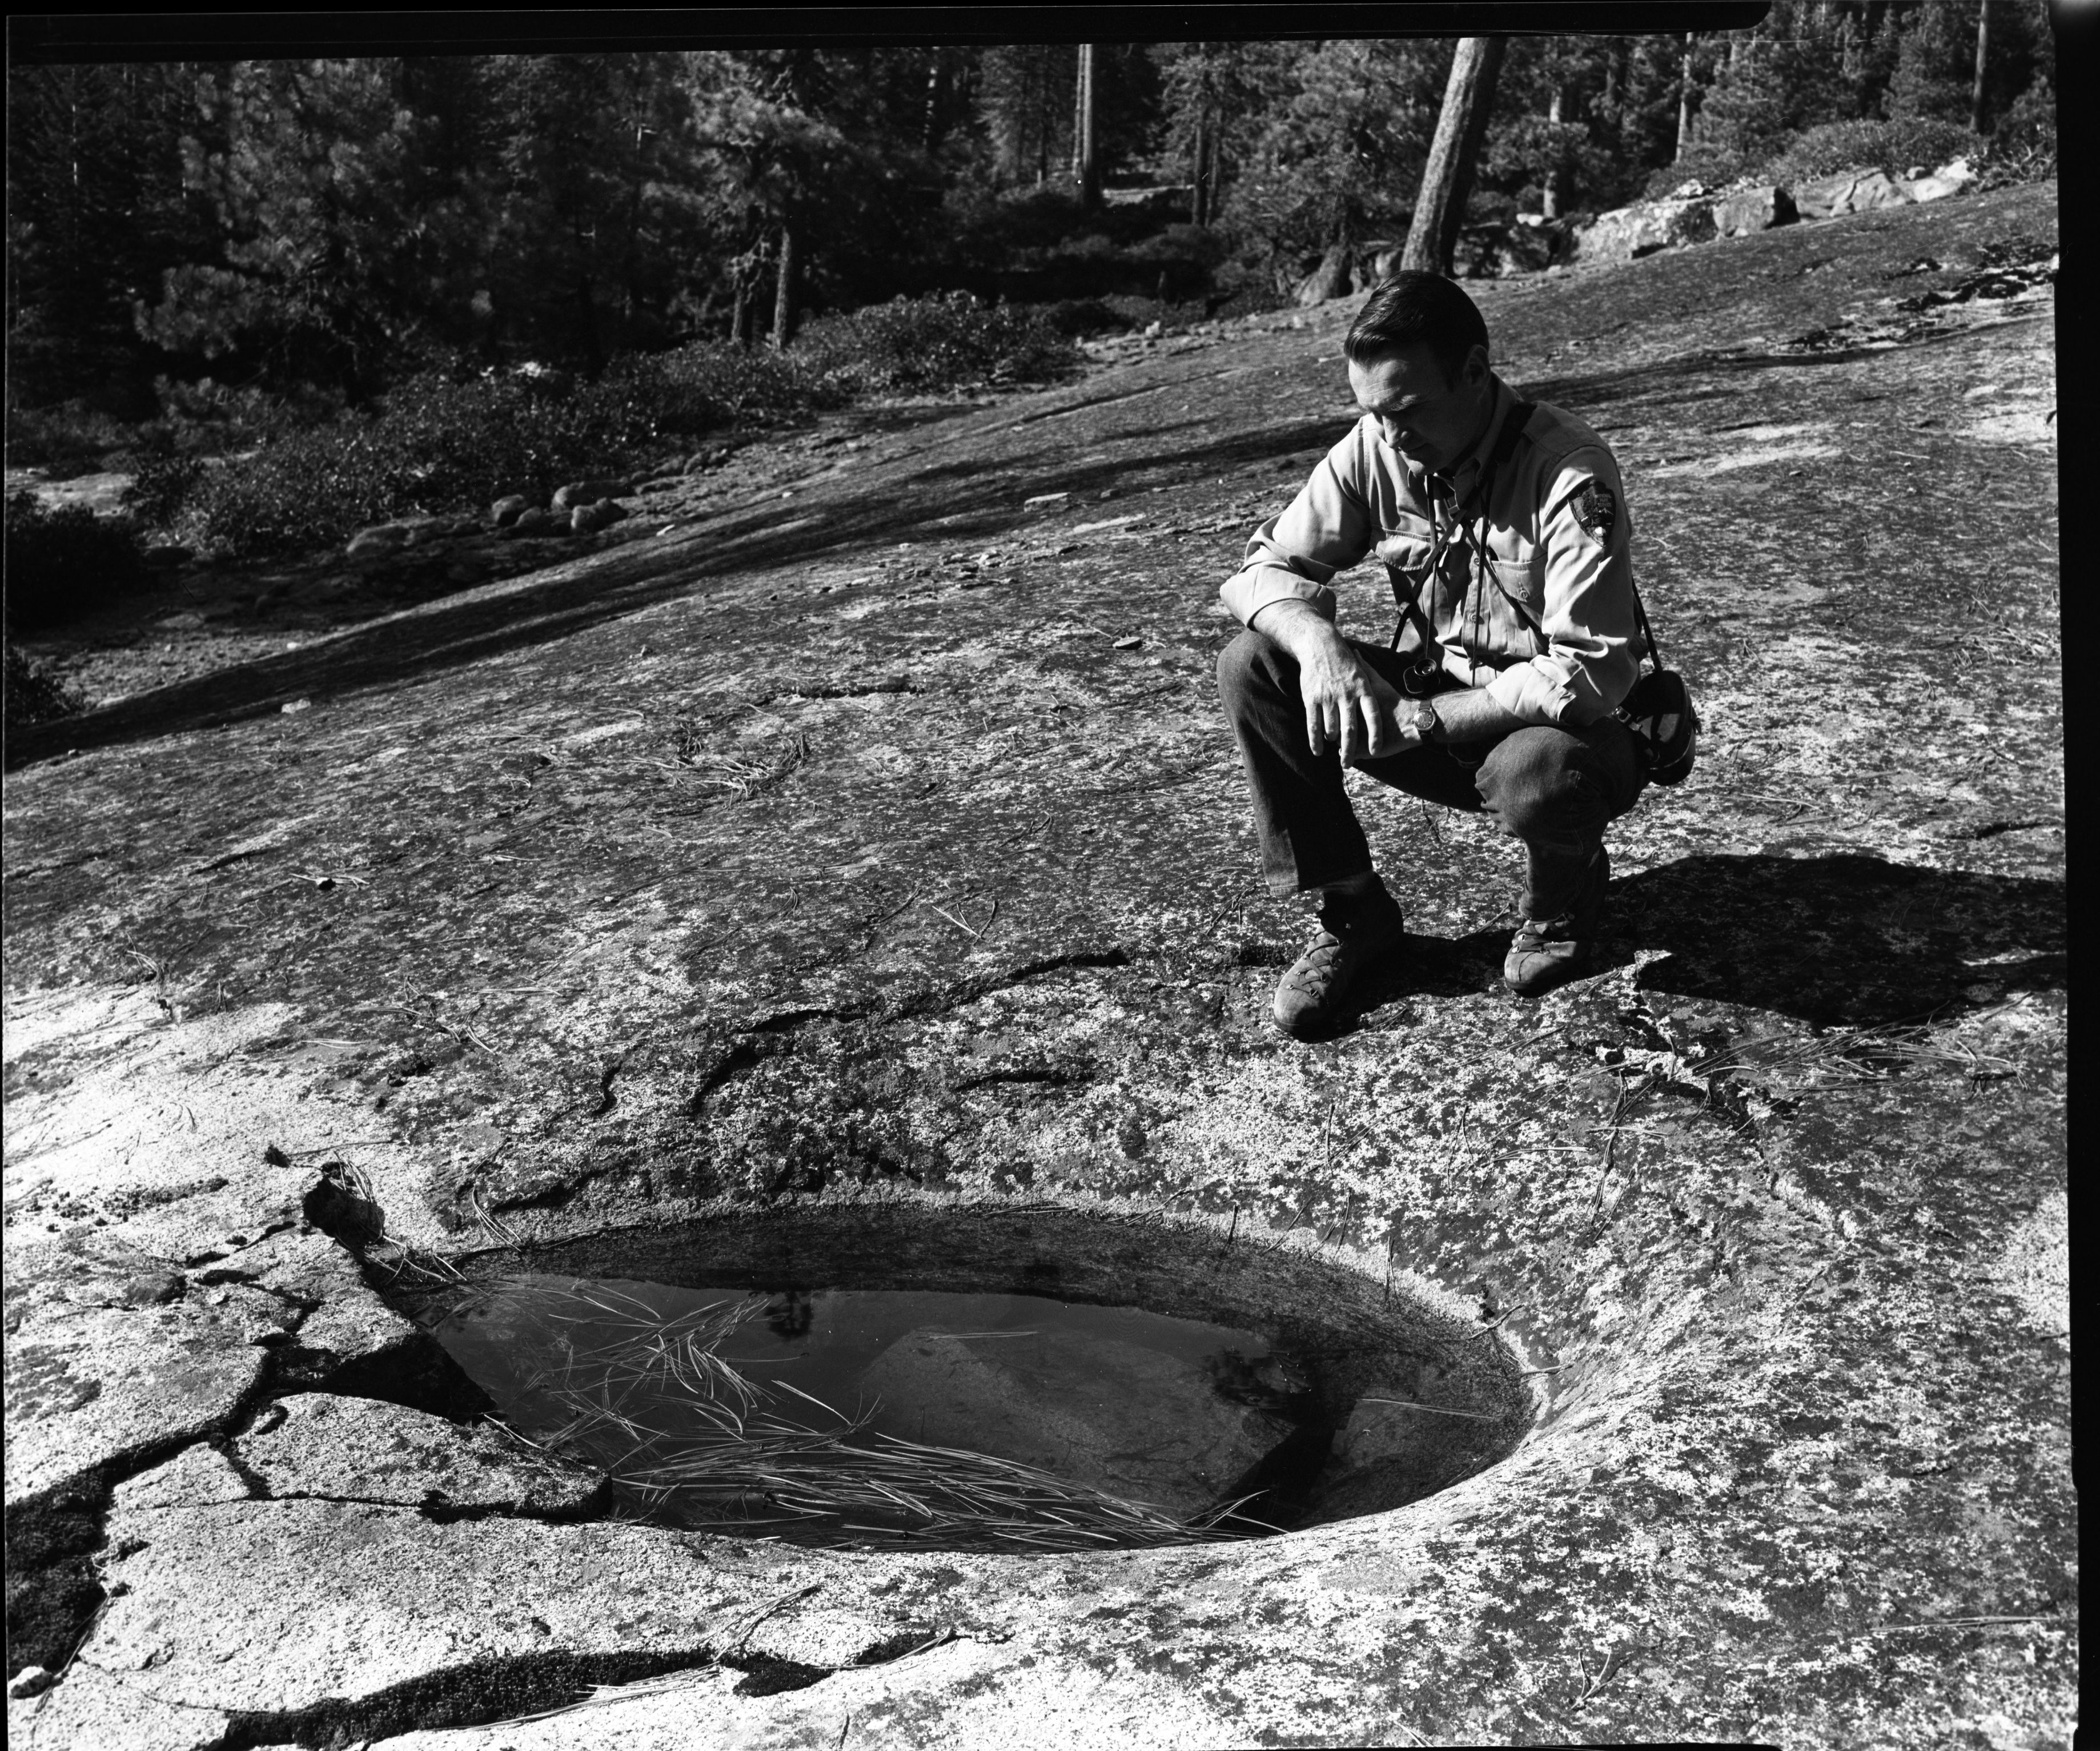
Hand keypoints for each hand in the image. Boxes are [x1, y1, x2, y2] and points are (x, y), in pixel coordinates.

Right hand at [1296, 630, 1407, 762]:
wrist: (1320, 646)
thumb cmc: (1343, 661)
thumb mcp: (1362, 672)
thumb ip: (1374, 690)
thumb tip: (1384, 700)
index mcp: (1363, 689)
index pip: (1373, 717)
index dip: (1374, 735)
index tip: (1375, 751)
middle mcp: (1347, 695)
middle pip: (1350, 730)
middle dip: (1349, 750)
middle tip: (1348, 764)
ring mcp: (1328, 697)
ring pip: (1331, 729)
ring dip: (1333, 745)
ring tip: (1335, 755)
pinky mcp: (1311, 698)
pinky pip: (1314, 725)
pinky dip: (1315, 741)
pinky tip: (1318, 751)